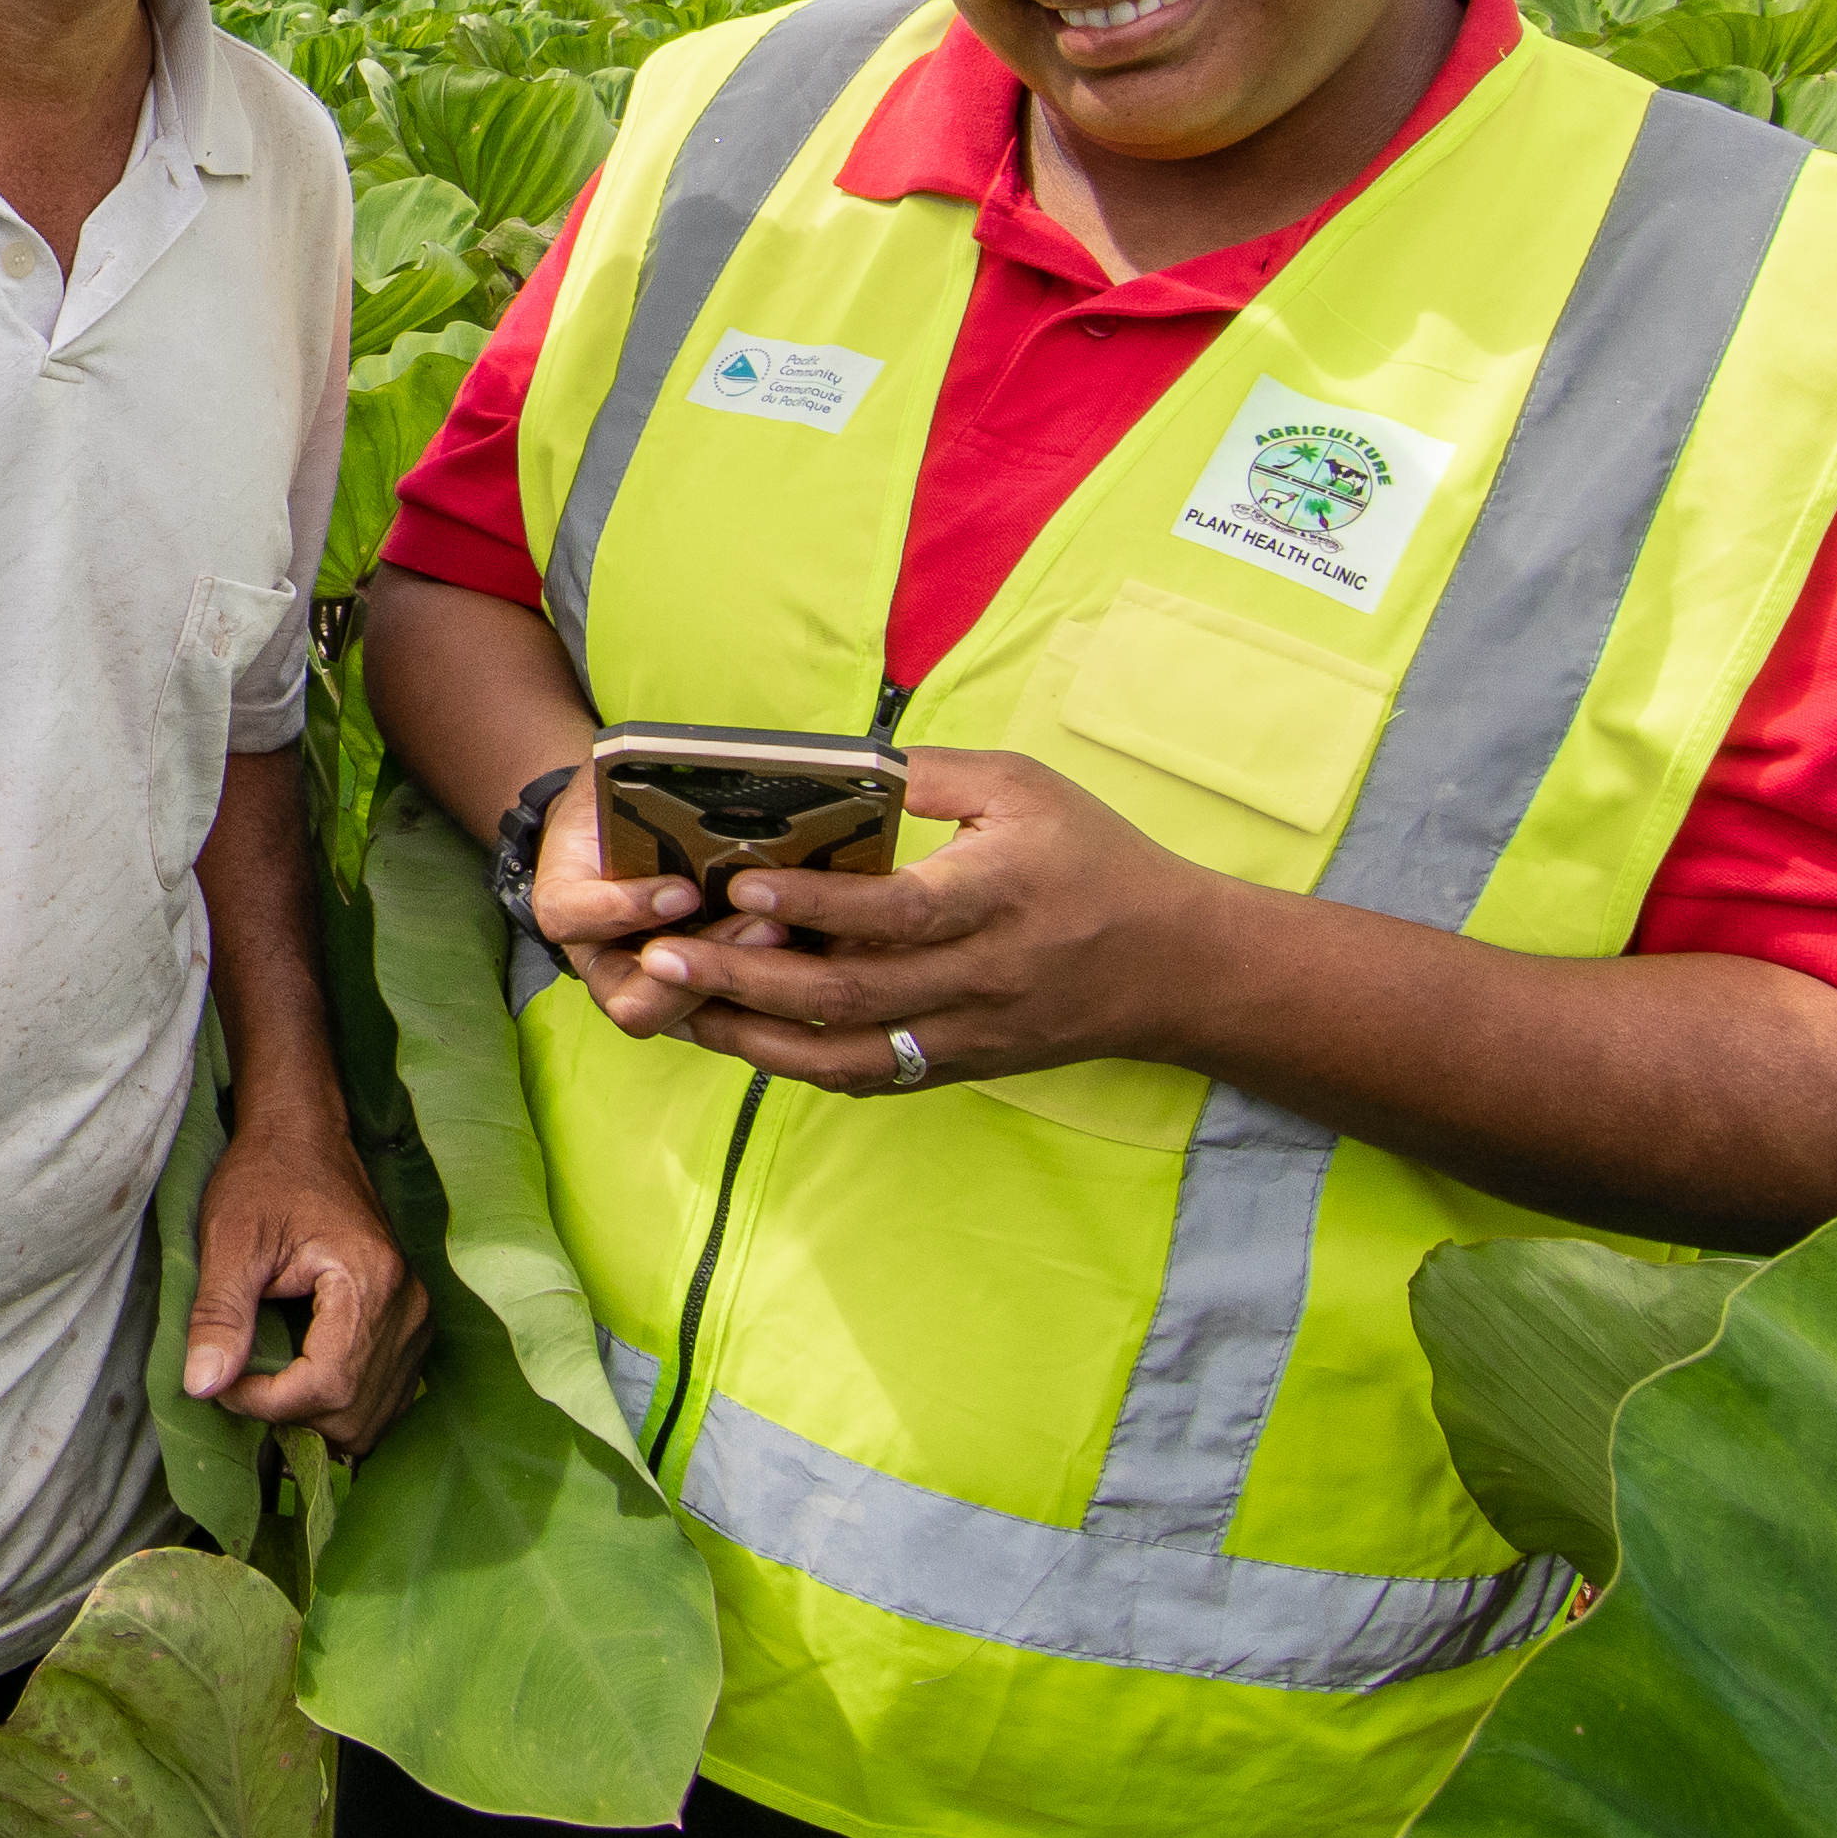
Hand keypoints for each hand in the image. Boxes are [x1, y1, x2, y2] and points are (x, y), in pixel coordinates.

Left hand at [184, 1095, 430, 1450]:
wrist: (305, 1138)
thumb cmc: (265, 1177)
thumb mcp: (229, 1239)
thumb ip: (218, 1315)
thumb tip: (202, 1387)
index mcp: (370, 1283)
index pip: (327, 1387)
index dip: (266, 1403)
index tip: (222, 1385)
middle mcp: (408, 1309)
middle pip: (353, 1415)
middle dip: (289, 1416)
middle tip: (239, 1382)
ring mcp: (416, 1321)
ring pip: (371, 1422)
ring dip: (313, 1421)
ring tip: (266, 1383)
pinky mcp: (411, 1328)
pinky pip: (382, 1401)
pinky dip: (338, 1410)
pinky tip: (298, 1382)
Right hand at [537, 769, 820, 1043]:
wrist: (621, 827)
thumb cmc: (619, 800)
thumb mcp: (610, 779)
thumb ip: (634, 785)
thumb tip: (716, 774)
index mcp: (568, 902)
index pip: (571, 918)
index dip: (623, 911)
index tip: (683, 891)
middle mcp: (602, 960)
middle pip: (632, 1002)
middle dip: (699, 971)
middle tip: (761, 925)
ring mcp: (649, 987)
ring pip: (688, 1022)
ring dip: (741, 987)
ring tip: (789, 936)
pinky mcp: (696, 997)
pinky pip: (728, 1021)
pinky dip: (765, 1001)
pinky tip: (808, 965)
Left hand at [637, 745, 1213, 1090]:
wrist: (1175, 968)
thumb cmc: (1096, 861)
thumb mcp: (1024, 789)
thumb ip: (930, 776)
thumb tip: (837, 761)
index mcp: (996, 899)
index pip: (895, 912)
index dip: (813, 904)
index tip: (738, 885)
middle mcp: (978, 978)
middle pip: (848, 994)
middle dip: (744, 980)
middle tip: (660, 955)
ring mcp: (967, 1034)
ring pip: (845, 1054)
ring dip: (752, 1036)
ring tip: (674, 1006)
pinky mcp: (961, 1066)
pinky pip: (867, 1076)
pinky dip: (796, 1063)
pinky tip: (739, 1035)